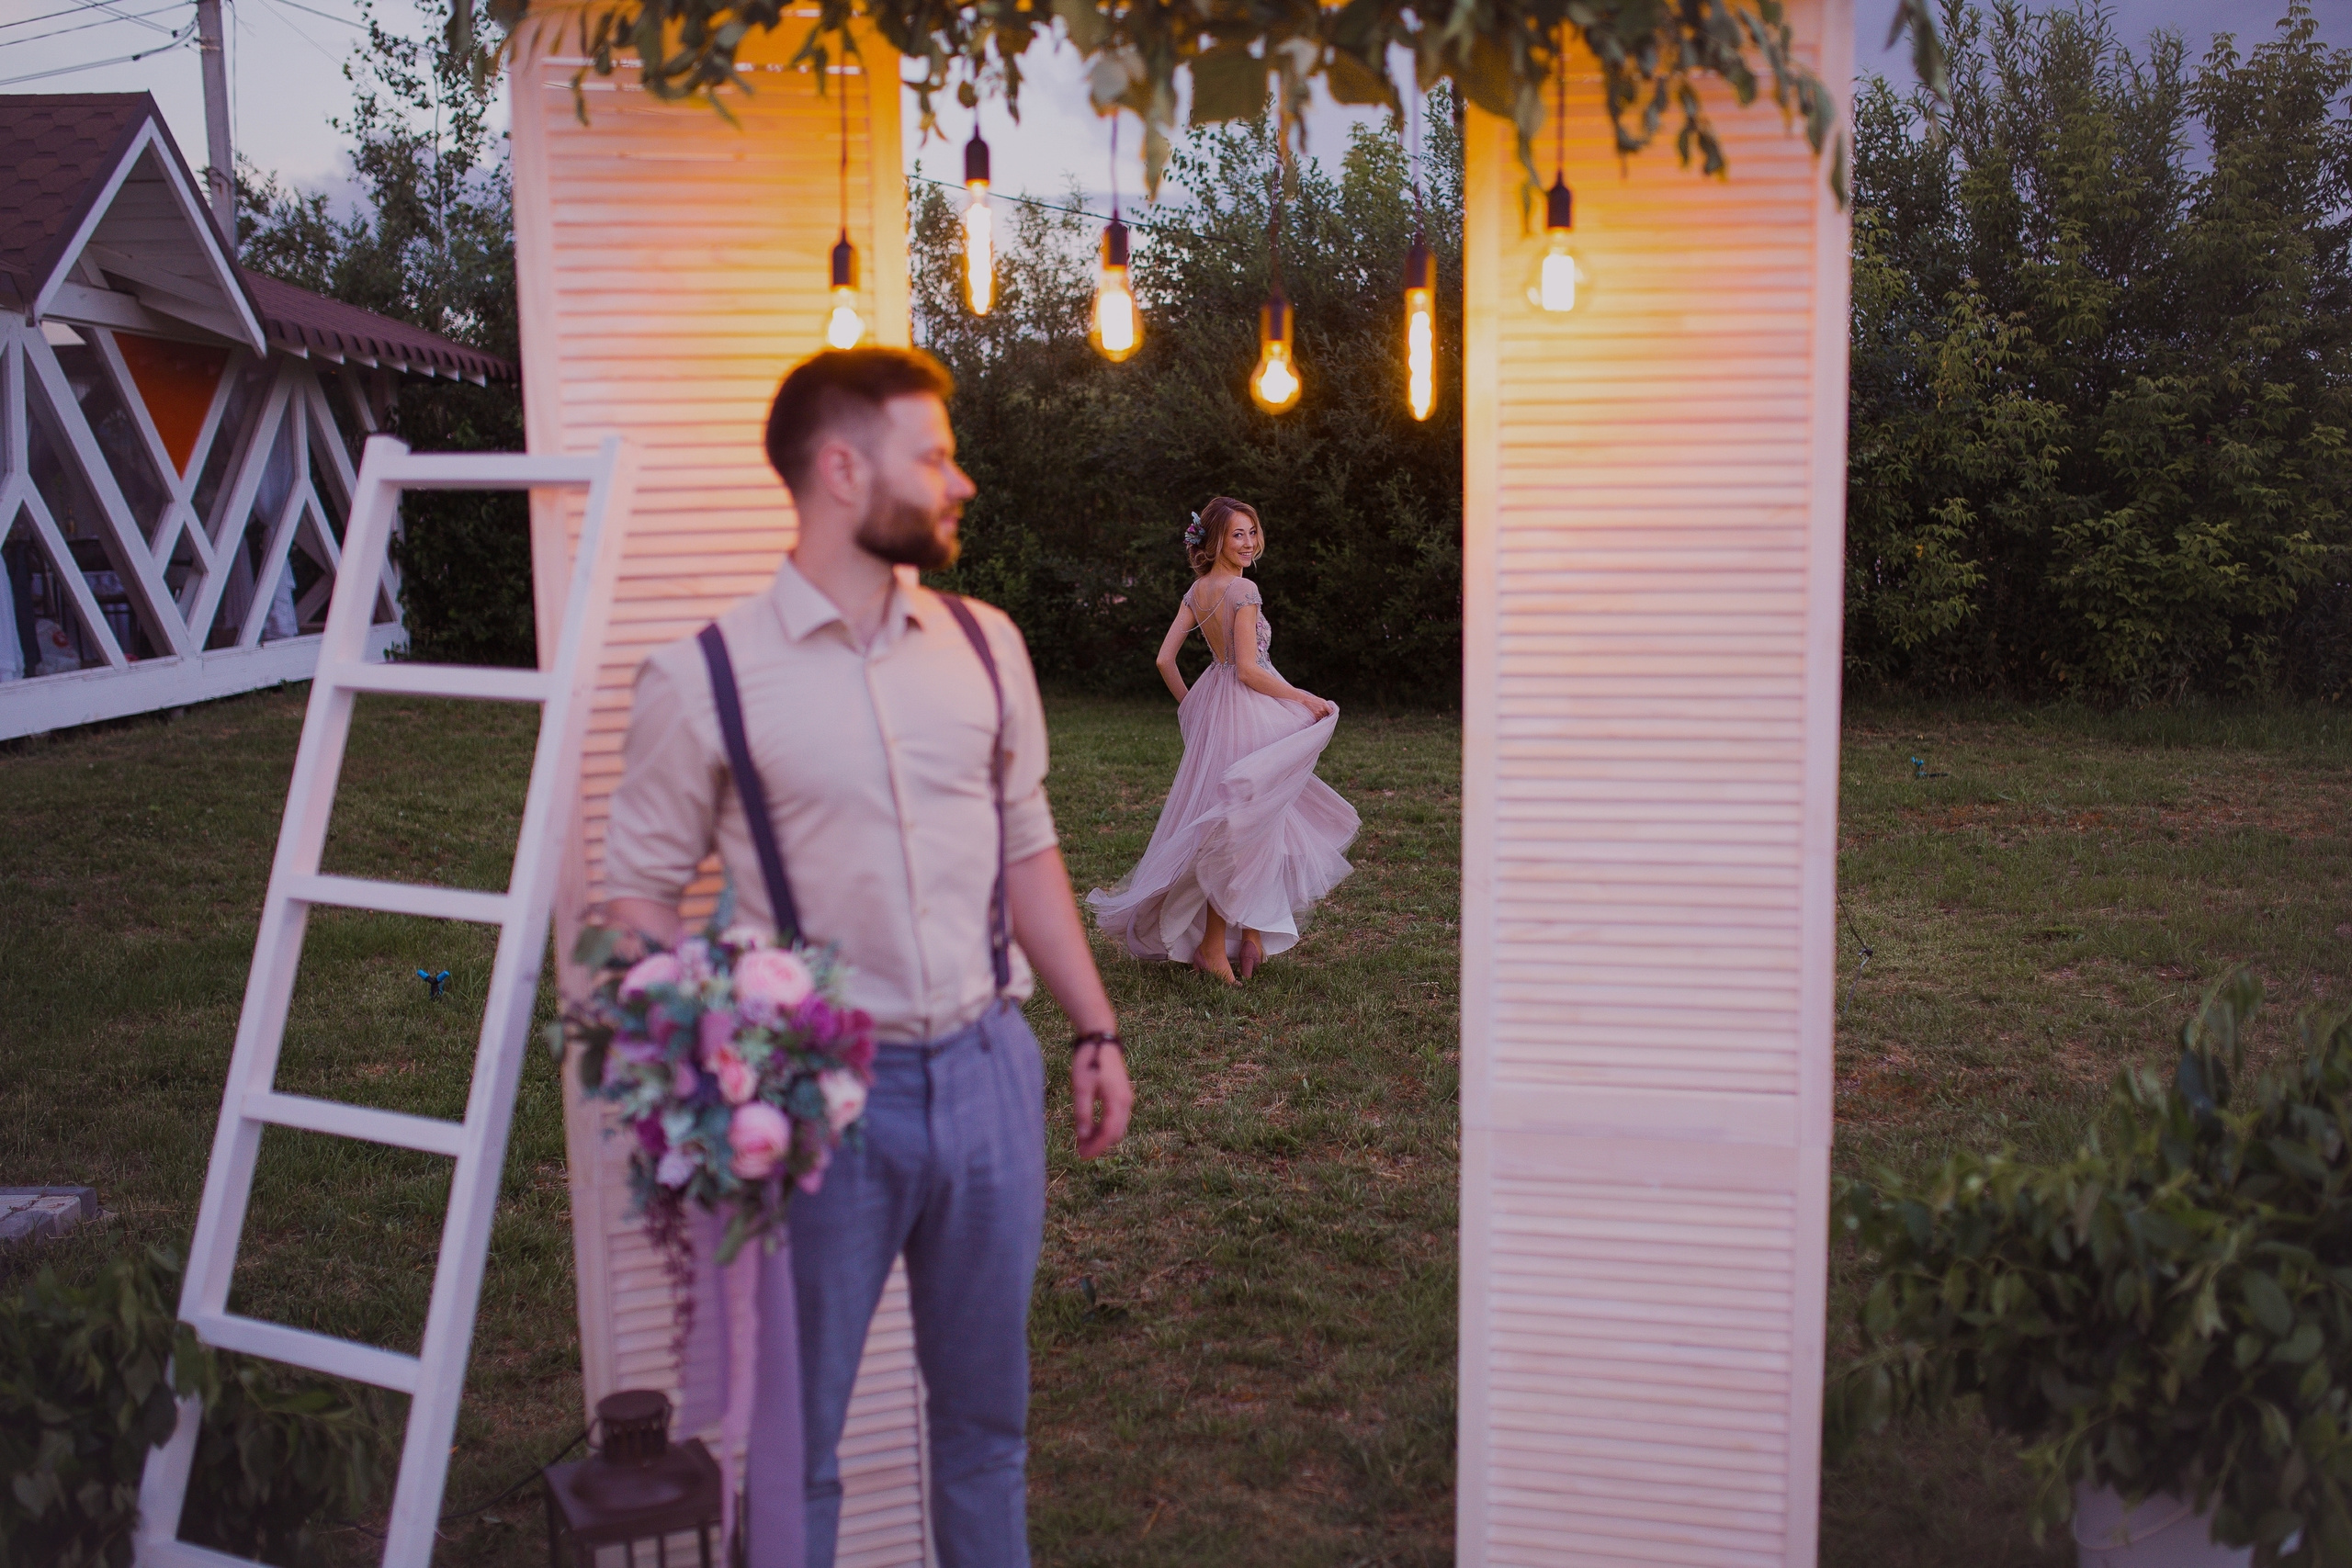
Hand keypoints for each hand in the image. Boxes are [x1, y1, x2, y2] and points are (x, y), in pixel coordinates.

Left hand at [1071, 1043, 1132, 1157]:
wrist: (1100, 1038)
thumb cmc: (1089, 1060)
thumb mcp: (1081, 1088)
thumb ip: (1083, 1113)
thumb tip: (1083, 1137)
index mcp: (1118, 1101)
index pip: (1109, 1134)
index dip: (1096, 1147)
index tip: (1081, 1156)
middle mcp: (1126, 1102)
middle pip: (1116, 1134)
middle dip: (1099, 1144)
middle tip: (1079, 1151)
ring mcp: (1126, 1098)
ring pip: (1117, 1127)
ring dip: (1102, 1137)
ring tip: (1082, 1141)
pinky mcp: (1122, 1094)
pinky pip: (1116, 1118)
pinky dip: (1105, 1127)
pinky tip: (1090, 1127)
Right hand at [1298, 693, 1334, 719]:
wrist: (1305, 701)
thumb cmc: (1314, 700)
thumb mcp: (1322, 700)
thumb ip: (1327, 705)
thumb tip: (1332, 710)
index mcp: (1325, 705)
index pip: (1332, 711)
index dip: (1333, 713)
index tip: (1333, 714)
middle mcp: (1322, 710)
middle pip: (1328, 715)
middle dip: (1327, 715)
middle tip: (1325, 714)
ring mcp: (1318, 713)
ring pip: (1324, 718)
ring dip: (1323, 717)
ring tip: (1320, 714)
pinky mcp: (1314, 716)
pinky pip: (1319, 719)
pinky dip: (1319, 719)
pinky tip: (1317, 716)